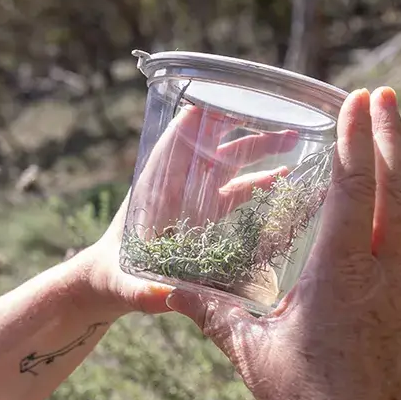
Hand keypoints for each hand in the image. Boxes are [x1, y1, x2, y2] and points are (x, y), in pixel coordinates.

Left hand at [81, 104, 296, 315]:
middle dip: (247, 135)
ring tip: (294, 142)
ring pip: (228, 167)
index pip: (175, 146)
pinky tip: (283, 178)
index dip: (198, 122)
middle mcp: (175, 188)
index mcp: (154, 193)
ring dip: (259, 153)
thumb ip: (141, 292)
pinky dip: (258, 183)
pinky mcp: (203, 216)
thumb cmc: (109, 278)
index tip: (229, 103)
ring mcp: (191, 200)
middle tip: (286, 129)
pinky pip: (234, 193)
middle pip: (212, 150)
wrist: (106, 285)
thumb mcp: (124, 286)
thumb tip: (163, 296)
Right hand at [167, 87, 400, 399]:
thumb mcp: (246, 348)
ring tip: (394, 145)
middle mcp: (386, 278)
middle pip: (396, 190)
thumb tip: (161, 288)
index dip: (354, 139)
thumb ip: (206, 309)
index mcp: (343, 273)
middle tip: (380, 95)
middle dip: (388, 136)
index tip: (355, 99)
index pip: (355, 188)